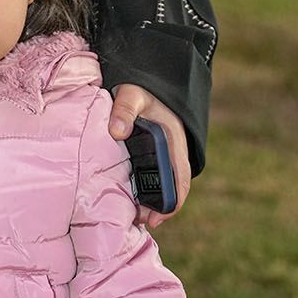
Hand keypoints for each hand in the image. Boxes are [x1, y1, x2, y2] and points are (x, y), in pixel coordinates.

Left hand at [108, 84, 190, 228]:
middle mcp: (172, 149)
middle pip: (171, 185)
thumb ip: (124, 109)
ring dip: (150, 199)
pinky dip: (142, 187)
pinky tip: (127, 196)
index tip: (157, 218)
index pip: (180, 177)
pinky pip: (150, 173)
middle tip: (139, 221)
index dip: (173, 201)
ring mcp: (162, 151)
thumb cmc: (141, 85)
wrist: (144, 76)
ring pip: (160, 181)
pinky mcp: (150, 150)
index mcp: (174, 139)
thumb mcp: (133, 94)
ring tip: (132, 216)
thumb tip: (116, 132)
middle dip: (158, 206)